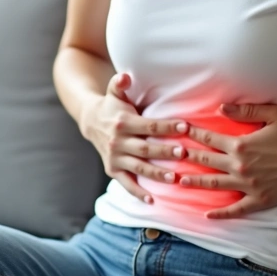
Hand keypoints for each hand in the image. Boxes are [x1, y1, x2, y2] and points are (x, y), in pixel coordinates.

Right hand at [79, 72, 188, 203]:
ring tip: (174, 178)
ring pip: (138, 168)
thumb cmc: (112, 106)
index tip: (186, 126)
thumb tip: (125, 76)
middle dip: (165, 151)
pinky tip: (152, 200)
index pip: (149, 125)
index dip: (168, 126)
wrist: (90, 122)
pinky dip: (137, 193)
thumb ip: (120, 83)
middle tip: (185, 153)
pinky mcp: (112, 170)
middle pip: (145, 148)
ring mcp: (115, 158)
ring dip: (156, 173)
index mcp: (123, 123)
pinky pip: (126, 183)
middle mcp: (117, 142)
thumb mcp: (115, 93)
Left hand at [179, 102, 276, 219]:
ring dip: (195, 183)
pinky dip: (220, 213)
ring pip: (215, 184)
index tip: (179, 130)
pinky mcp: (259, 200)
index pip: (210, 138)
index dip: (193, 133)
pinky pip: (235, 209)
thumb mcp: (273, 114)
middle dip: (188, 157)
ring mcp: (248, 185)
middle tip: (171, 155)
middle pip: (206, 161)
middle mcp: (240, 166)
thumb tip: (221, 108)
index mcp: (241, 145)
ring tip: (180, 181)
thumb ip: (245, 111)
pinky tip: (208, 215)